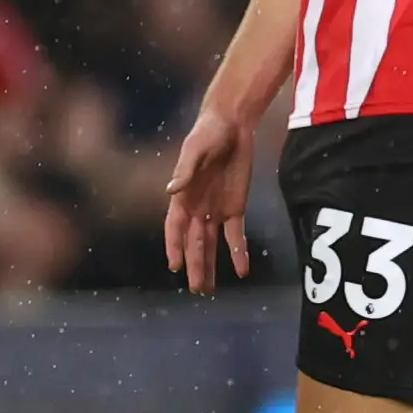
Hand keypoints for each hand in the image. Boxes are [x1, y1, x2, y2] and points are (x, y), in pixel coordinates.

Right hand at [162, 107, 256, 294]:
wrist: (232, 123)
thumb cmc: (207, 132)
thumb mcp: (194, 148)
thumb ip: (185, 170)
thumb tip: (170, 190)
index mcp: (183, 196)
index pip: (175, 228)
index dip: (175, 247)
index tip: (176, 266)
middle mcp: (197, 208)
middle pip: (194, 242)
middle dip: (195, 265)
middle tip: (197, 289)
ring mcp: (216, 210)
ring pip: (212, 244)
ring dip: (211, 266)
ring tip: (209, 289)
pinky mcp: (236, 207)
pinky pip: (236, 235)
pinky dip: (238, 252)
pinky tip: (242, 270)